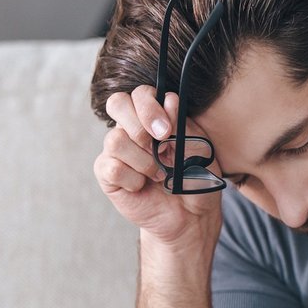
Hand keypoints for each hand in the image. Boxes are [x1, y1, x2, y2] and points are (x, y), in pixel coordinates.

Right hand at [93, 85, 221, 246]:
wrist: (191, 215)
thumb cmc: (195, 178)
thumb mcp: (200, 151)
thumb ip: (183, 125)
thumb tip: (168, 100)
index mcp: (155, 118)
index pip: (141, 93)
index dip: (150, 106)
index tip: (167, 129)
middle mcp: (133, 129)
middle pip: (118, 103)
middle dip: (139, 123)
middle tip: (159, 144)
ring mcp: (118, 150)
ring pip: (115, 140)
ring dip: (143, 160)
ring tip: (160, 175)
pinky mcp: (108, 173)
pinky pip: (110, 167)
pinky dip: (132, 179)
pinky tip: (143, 186)